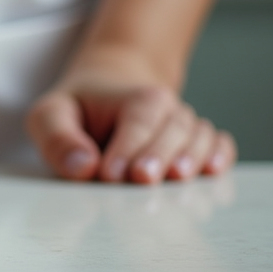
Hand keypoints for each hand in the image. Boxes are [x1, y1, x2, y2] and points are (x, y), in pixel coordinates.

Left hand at [25, 48, 236, 183]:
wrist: (113, 91)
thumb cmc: (81, 110)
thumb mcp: (51, 115)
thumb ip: (58, 138)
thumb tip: (84, 167)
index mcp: (135, 97)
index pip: (135, 123)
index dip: (125, 149)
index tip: (110, 175)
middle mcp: (168, 110)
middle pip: (172, 131)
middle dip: (157, 156)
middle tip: (142, 180)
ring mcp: (187, 128)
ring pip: (199, 138)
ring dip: (191, 159)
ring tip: (178, 178)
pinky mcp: (199, 145)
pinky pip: (220, 145)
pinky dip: (221, 156)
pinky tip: (213, 171)